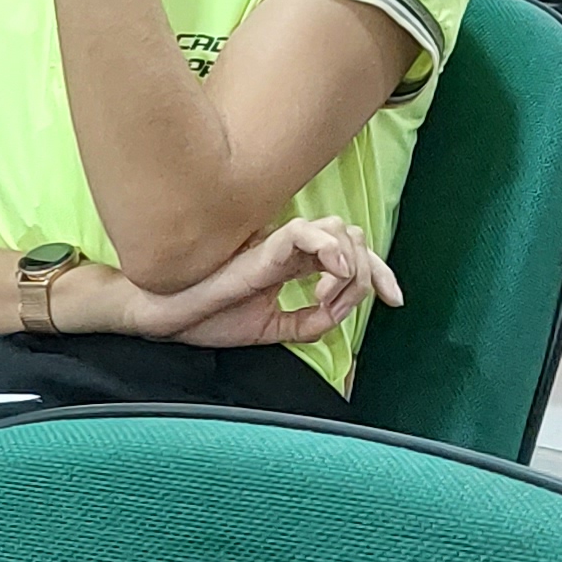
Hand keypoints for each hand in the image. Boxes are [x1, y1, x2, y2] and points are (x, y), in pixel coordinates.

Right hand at [64, 215, 401, 350]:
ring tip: (337, 293)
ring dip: (353, 263)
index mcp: (291, 264)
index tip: (396, 299)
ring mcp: (274, 244)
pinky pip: (306, 236)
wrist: (164, 318)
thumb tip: (337, 320)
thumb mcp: (268, 329)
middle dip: (375, 268)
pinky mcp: (260, 249)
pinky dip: (329, 252)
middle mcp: (288, 248)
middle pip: (352, 237)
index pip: (346, 255)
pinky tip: (330, 278)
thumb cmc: (207, 317)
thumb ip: (305, 322)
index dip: (378, 273)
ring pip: (335, 232)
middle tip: (384, 297)